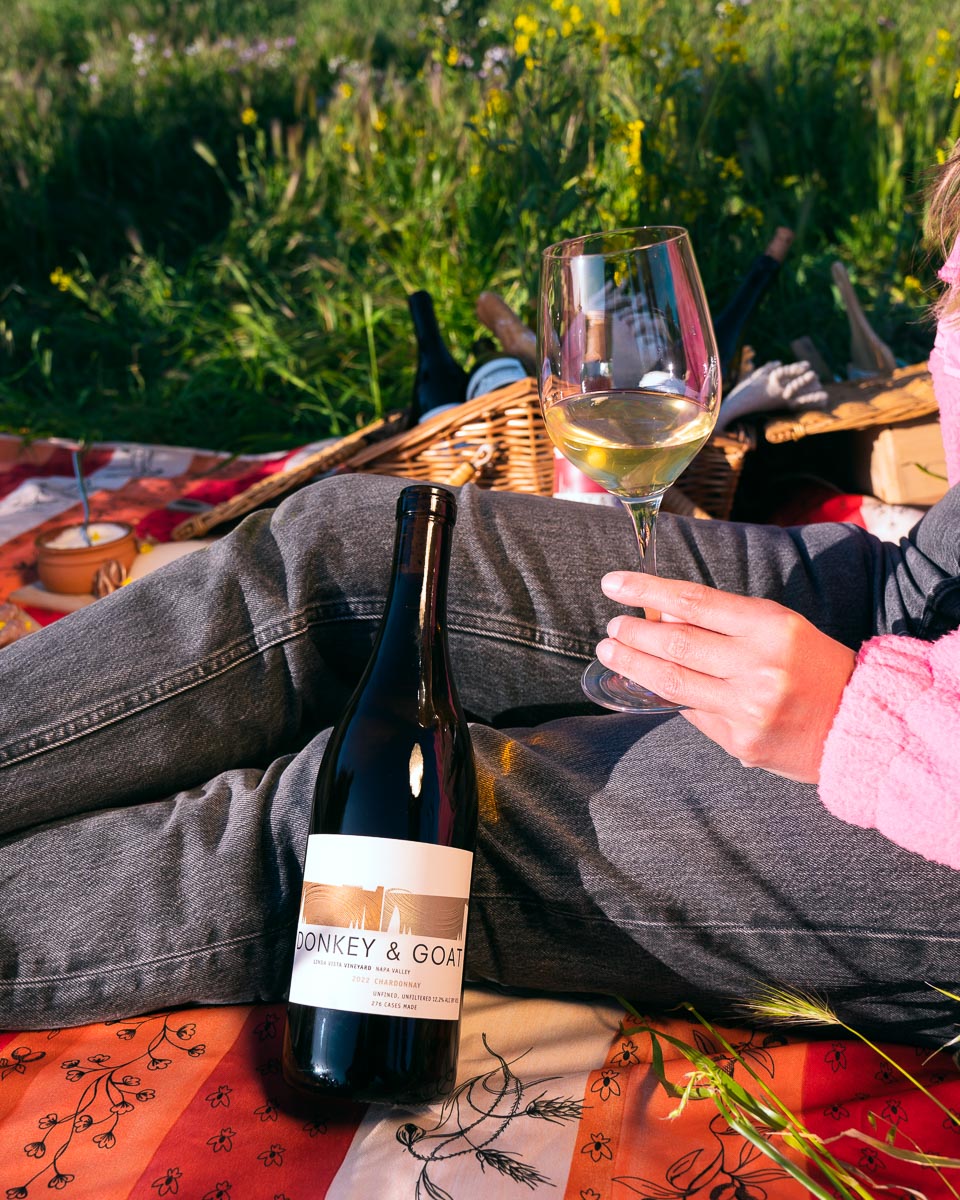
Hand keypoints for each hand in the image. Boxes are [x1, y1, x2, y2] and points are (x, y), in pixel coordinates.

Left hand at [596, 572, 856, 783]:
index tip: (614, 584)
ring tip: (611, 652)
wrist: (860, 725)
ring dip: (633, 665)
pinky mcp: (742, 742)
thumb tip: (662, 614)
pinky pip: (692, 714)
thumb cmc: (814, 667)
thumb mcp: (779, 628)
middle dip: (632, 634)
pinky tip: (649, 685)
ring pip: (672, 682)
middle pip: (675, 643)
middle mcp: (758, 666)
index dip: (646, 591)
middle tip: (611, 627)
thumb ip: (724, 622)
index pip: (693, 601)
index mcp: (771, 627)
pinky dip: (667, 696)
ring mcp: (748, 708)